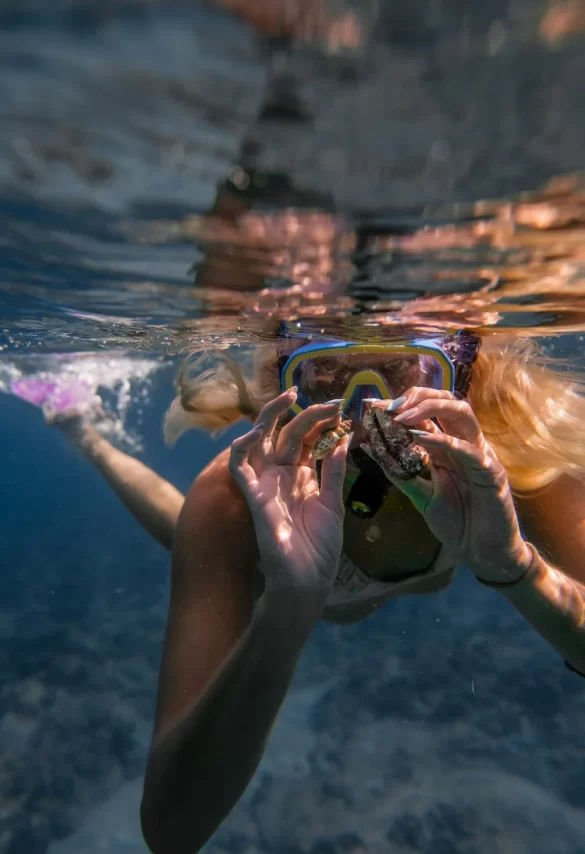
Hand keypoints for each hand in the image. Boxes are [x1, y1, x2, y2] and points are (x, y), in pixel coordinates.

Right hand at [229, 390, 349, 594]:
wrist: (307, 580)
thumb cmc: (320, 548)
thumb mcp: (333, 504)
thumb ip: (333, 471)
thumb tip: (343, 438)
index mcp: (302, 477)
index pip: (307, 439)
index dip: (321, 422)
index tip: (341, 410)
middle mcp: (282, 476)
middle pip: (288, 434)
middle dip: (307, 415)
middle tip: (329, 403)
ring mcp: (266, 483)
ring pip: (260, 440)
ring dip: (270, 416)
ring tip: (289, 398)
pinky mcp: (253, 496)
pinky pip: (239, 466)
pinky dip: (242, 446)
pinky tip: (257, 431)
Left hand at [361, 389, 532, 582]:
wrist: (483, 552)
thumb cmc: (457, 523)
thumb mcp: (421, 496)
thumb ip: (399, 473)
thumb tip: (371, 449)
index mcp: (447, 447)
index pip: (424, 415)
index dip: (399, 405)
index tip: (371, 404)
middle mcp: (464, 444)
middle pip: (445, 402)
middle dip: (416, 397)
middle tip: (387, 406)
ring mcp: (480, 454)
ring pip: (461, 413)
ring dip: (430, 408)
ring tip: (402, 416)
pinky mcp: (492, 471)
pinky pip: (470, 450)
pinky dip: (445, 441)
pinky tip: (421, 438)